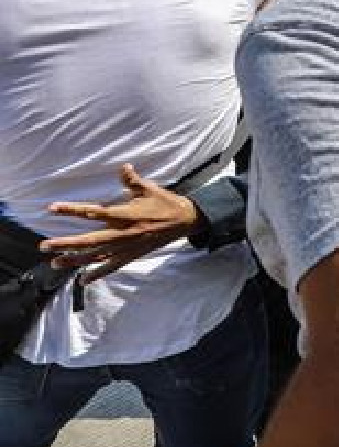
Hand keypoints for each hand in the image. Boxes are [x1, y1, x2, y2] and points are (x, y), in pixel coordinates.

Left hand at [41, 164, 201, 281]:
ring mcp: (128, 247)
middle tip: (45, 246)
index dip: (73, 210)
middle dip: (67, 244)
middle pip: (91, 240)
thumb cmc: (164, 202)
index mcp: (127, 215)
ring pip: (98, 256)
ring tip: (55, 263)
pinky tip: (83, 279)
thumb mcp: (149, 188)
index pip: (95, 212)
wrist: (185, 220)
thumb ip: (132, 180)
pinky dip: (98, 273)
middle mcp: (125, 233)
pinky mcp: (133, 255)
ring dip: (76, 260)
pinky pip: (112, 266)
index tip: (52, 208)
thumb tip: (123, 167)